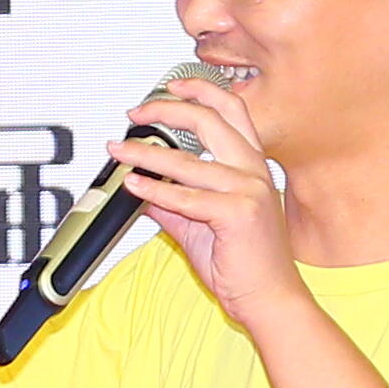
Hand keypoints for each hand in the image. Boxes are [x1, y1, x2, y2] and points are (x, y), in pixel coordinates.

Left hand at [109, 65, 298, 320]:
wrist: (269, 298)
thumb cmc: (245, 264)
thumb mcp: (200, 224)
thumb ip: (172, 202)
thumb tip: (141, 187)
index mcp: (251, 166)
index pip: (230, 110)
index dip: (200, 91)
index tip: (169, 88)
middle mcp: (253, 171)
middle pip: (209, 120)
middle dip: (166, 110)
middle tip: (135, 115)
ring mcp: (249, 190)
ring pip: (188, 162)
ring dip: (145, 155)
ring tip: (120, 152)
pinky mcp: (240, 213)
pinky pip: (187, 197)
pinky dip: (155, 189)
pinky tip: (134, 184)